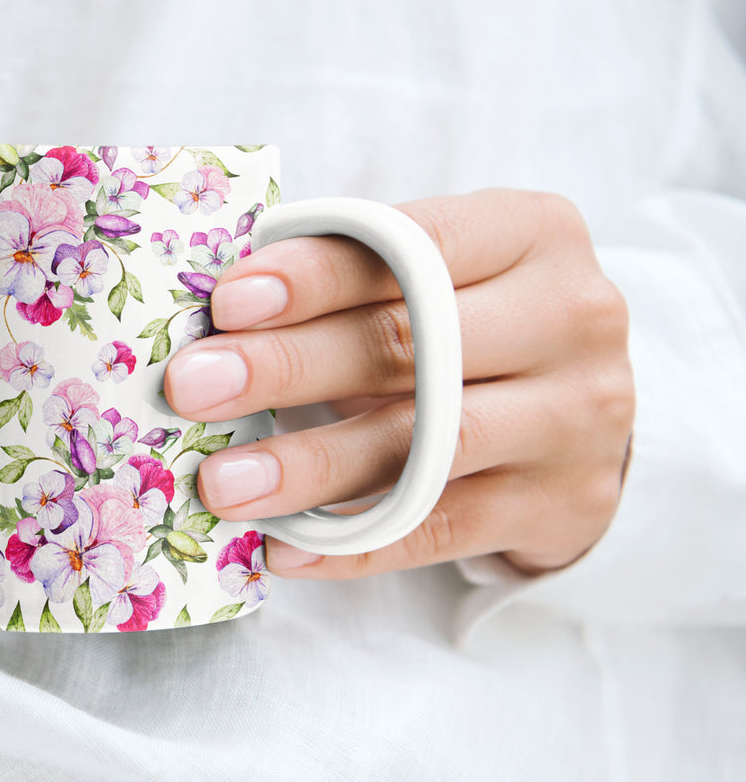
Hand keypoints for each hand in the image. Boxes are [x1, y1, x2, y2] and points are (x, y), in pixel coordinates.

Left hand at [163, 189, 633, 577]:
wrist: (587, 412)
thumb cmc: (473, 323)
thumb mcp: (437, 273)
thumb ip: (353, 277)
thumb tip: (215, 320)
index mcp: (530, 232)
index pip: (414, 245)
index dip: (316, 276)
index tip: (227, 302)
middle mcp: (570, 316)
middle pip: (413, 343)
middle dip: (289, 366)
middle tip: (193, 388)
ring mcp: (577, 416)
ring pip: (428, 445)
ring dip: (312, 465)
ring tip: (224, 483)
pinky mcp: (563, 504)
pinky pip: (442, 530)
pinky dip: (356, 545)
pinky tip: (283, 548)